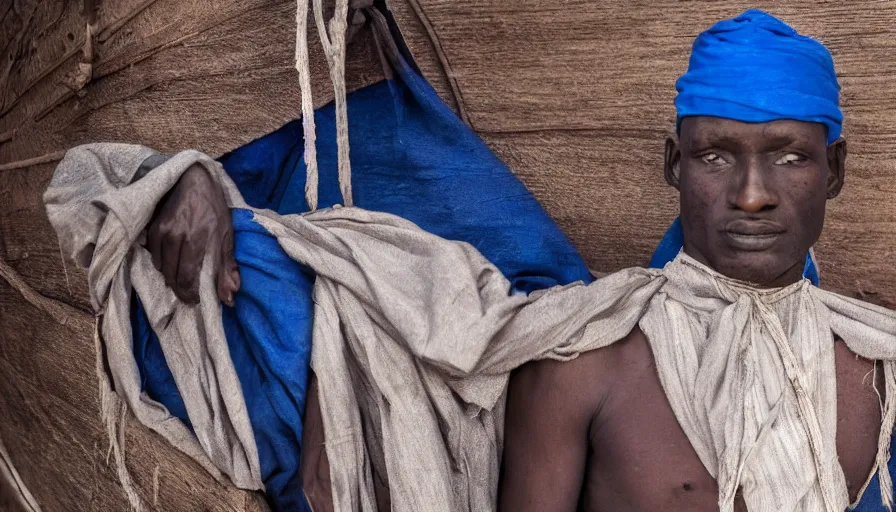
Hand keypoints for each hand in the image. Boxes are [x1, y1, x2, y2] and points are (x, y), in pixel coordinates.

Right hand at [146, 163, 239, 304]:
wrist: (191, 179)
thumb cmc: (213, 207)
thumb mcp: (226, 234)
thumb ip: (227, 266)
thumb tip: (230, 297)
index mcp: (197, 239)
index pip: (187, 277)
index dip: (190, 294)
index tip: (196, 300)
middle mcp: (176, 237)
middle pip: (172, 276)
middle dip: (180, 289)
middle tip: (189, 293)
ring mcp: (161, 232)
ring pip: (161, 268)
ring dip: (170, 276)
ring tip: (181, 277)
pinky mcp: (152, 228)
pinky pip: (153, 255)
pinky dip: (162, 261)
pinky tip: (172, 260)